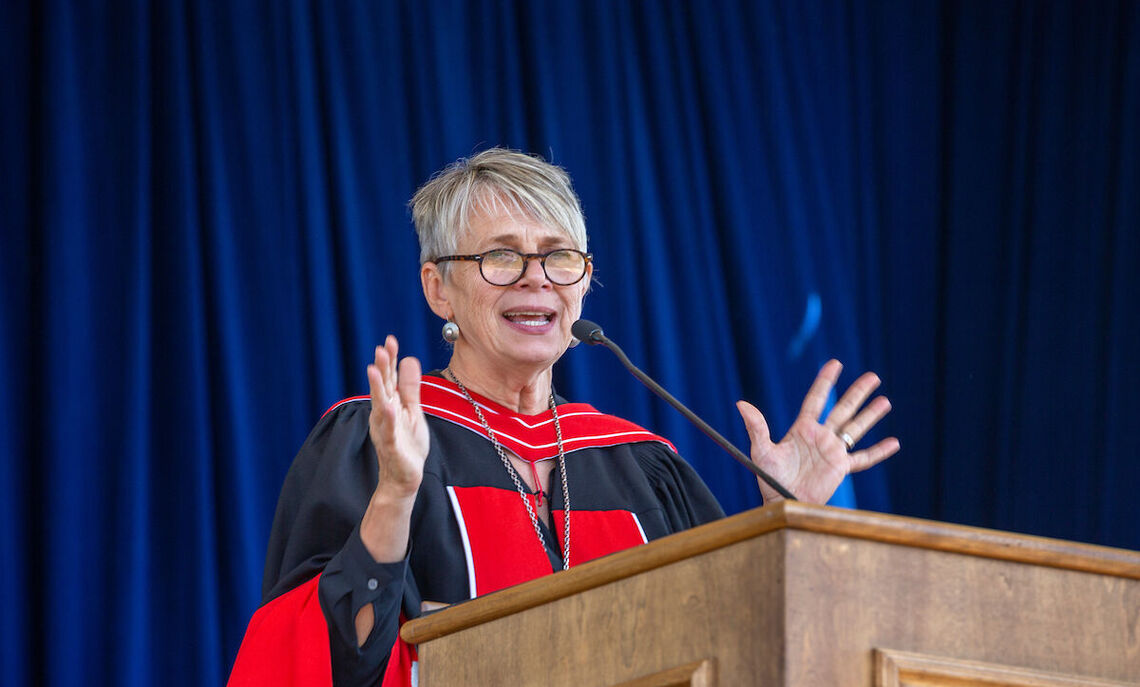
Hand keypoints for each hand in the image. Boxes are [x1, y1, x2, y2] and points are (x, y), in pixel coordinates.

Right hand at [366, 335, 429, 498]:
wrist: (404, 477)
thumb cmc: (407, 444)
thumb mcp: (413, 411)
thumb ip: (410, 387)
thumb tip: (408, 359)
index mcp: (389, 404)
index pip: (389, 378)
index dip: (389, 360)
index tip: (390, 340)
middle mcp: (383, 415)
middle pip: (382, 387)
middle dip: (382, 367)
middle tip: (381, 348)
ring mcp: (386, 430)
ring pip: (381, 405)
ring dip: (377, 388)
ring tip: (375, 369)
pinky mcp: (391, 446)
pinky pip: (389, 431)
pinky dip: (389, 418)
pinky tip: (389, 406)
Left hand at [736, 359, 899, 504]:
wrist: (782, 500)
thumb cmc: (769, 477)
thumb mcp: (761, 450)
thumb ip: (756, 427)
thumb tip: (741, 403)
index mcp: (802, 428)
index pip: (817, 399)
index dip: (826, 381)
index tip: (835, 363)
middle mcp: (820, 436)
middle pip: (843, 409)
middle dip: (857, 392)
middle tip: (873, 376)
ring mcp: (832, 452)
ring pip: (855, 429)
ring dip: (870, 416)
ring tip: (885, 401)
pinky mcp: (841, 468)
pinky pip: (863, 459)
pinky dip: (878, 452)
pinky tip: (894, 443)